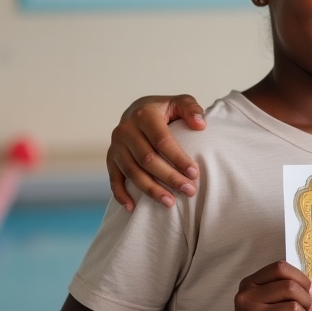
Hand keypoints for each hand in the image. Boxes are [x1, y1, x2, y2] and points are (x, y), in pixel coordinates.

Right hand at [107, 94, 205, 209]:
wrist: (138, 110)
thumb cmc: (166, 110)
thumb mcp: (181, 102)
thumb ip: (192, 109)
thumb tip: (200, 125)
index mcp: (144, 115)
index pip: (162, 141)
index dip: (178, 158)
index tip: (194, 173)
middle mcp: (125, 130)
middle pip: (147, 159)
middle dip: (169, 177)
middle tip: (189, 191)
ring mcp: (116, 146)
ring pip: (132, 172)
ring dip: (151, 190)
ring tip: (170, 203)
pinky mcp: (110, 158)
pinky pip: (113, 179)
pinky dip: (121, 194)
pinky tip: (133, 208)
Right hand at [231, 261, 311, 310]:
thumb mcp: (266, 302)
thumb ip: (286, 292)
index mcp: (249, 284)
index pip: (280, 268)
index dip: (301, 278)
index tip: (310, 290)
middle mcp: (247, 299)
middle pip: (289, 287)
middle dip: (306, 299)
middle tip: (308, 310)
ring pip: (294, 308)